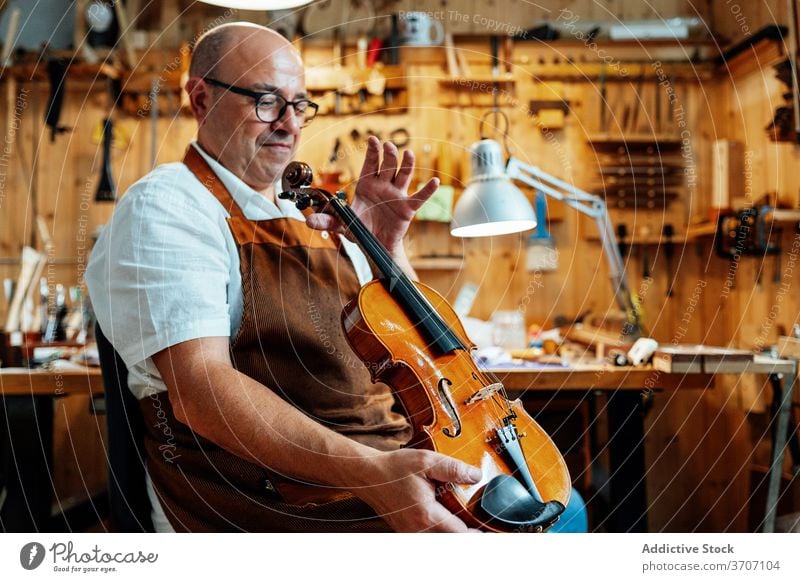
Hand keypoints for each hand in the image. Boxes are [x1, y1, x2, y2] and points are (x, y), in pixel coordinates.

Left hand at [306, 136, 438, 256]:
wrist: (375, 245)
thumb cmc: (359, 230)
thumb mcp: (342, 225)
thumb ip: (327, 220)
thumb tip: (307, 220)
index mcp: (367, 185)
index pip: (370, 164)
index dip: (372, 152)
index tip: (372, 139)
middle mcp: (383, 186)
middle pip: (388, 165)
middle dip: (389, 155)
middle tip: (389, 147)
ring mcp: (397, 195)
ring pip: (403, 175)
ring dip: (407, 164)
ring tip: (408, 154)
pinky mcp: (407, 208)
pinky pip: (419, 197)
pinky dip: (427, 190)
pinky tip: (433, 181)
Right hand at [351, 448, 482, 532]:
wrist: (367, 474)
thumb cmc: (394, 467)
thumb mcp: (426, 461)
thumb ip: (453, 469)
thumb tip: (476, 476)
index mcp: (426, 516)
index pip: (461, 535)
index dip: (478, 532)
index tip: (489, 525)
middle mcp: (418, 530)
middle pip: (452, 541)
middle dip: (467, 533)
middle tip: (479, 520)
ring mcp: (411, 533)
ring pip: (440, 540)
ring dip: (453, 532)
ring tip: (464, 517)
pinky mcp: (407, 531)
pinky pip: (429, 536)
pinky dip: (441, 529)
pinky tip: (445, 515)